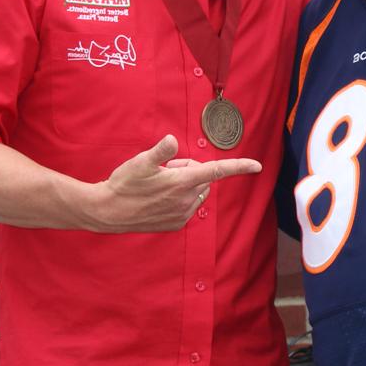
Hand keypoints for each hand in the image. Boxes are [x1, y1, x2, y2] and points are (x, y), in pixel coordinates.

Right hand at [84, 135, 260, 232]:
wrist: (108, 212)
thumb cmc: (124, 183)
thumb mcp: (140, 162)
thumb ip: (160, 150)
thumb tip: (172, 141)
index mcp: (182, 182)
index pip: (217, 171)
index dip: (239, 167)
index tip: (257, 165)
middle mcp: (186, 200)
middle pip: (202, 177)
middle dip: (189, 169)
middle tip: (164, 169)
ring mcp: (182, 214)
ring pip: (196, 191)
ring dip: (184, 184)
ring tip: (158, 185)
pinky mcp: (176, 224)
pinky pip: (188, 205)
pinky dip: (179, 198)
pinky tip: (157, 198)